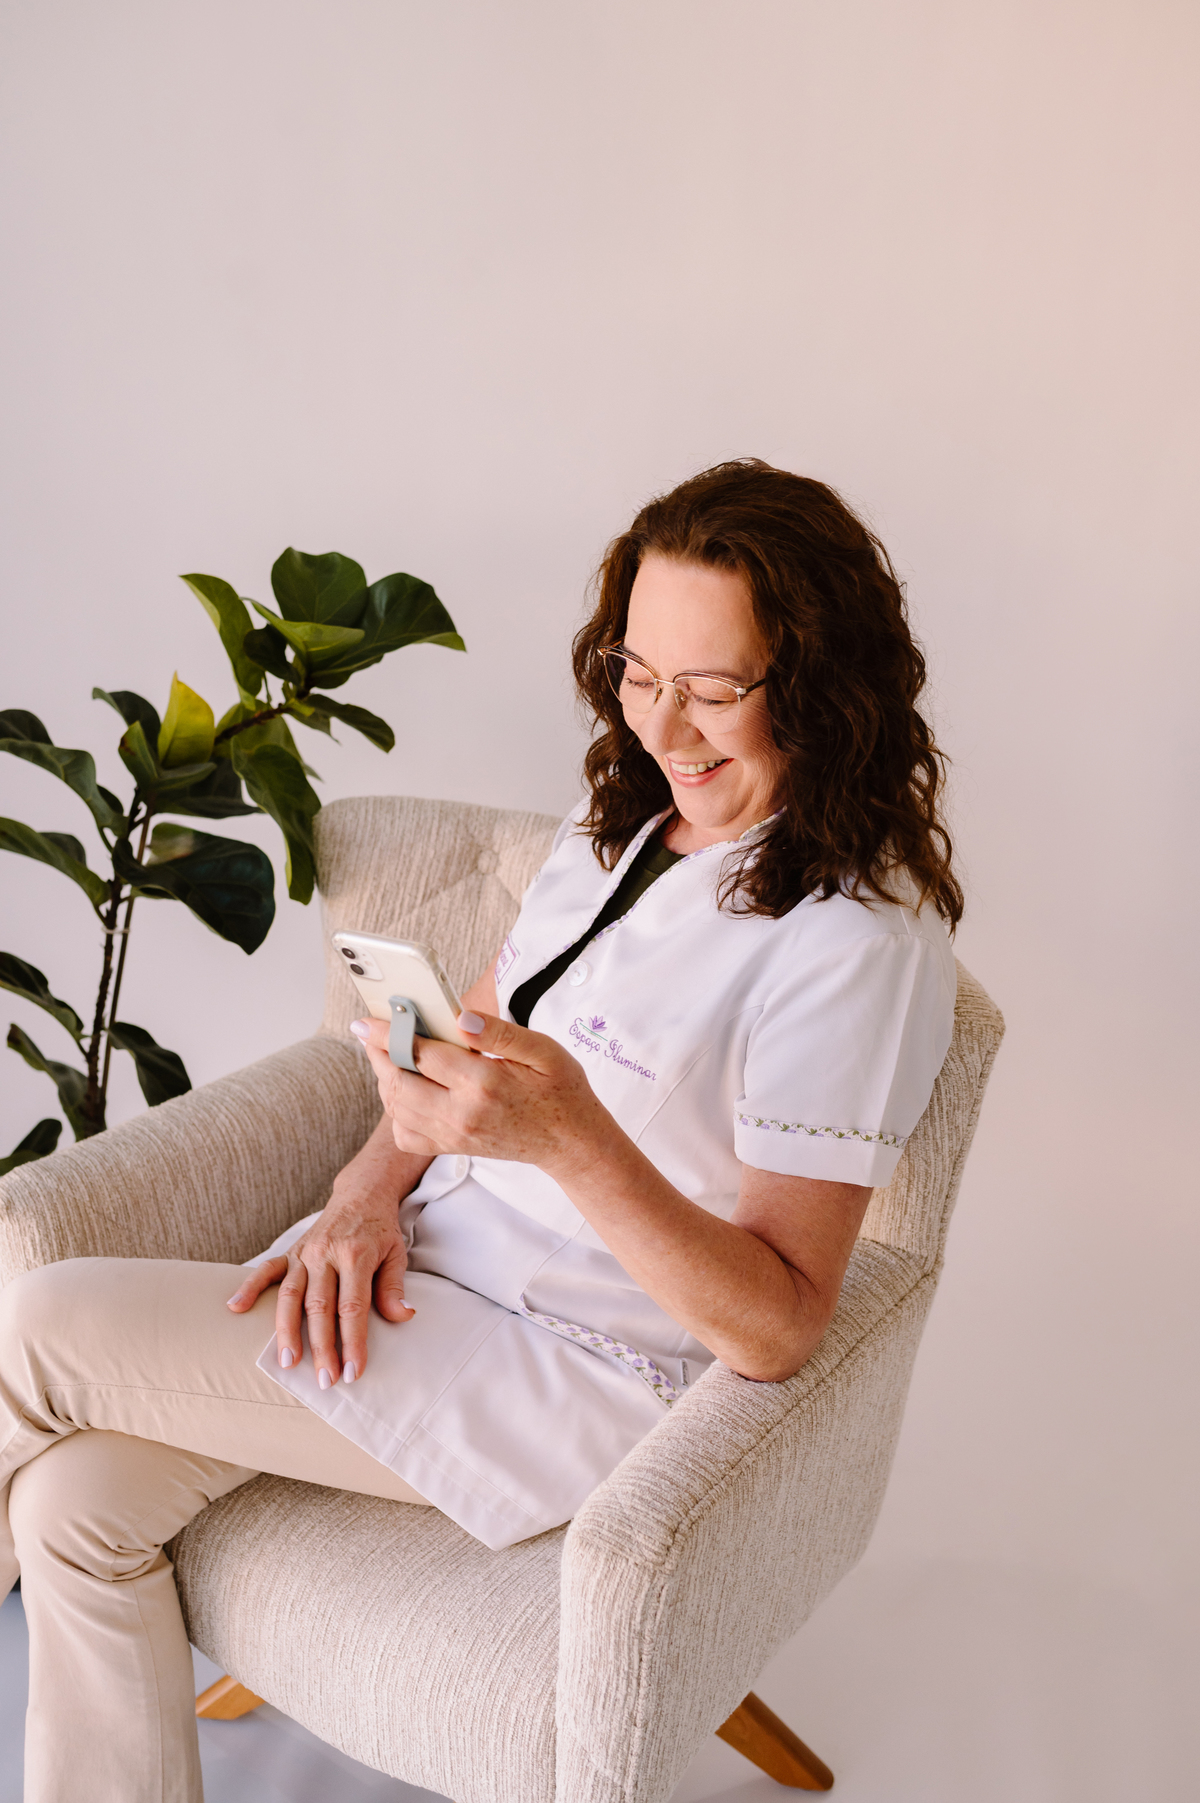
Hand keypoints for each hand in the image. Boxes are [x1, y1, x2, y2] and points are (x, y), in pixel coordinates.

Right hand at [225, 1184, 413, 1387]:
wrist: (361, 1194)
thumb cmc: (381, 1231)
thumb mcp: (397, 1254)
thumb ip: (395, 1287)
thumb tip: (404, 1316)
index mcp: (356, 1255)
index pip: (353, 1306)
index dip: (353, 1341)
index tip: (353, 1371)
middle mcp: (326, 1254)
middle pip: (320, 1307)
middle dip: (321, 1347)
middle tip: (325, 1380)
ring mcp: (305, 1252)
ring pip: (290, 1295)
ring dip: (286, 1330)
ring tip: (287, 1362)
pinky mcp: (290, 1251)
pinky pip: (266, 1270)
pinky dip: (249, 1287)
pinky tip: (236, 1307)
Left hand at [355, 1009, 611, 1176]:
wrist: (570, 1140)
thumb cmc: (560, 1088)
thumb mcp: (543, 1050)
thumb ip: (500, 1032)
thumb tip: (461, 1018)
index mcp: (484, 1083)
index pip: (422, 1054)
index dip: (390, 1033)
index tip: (368, 1020)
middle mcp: (462, 1113)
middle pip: (399, 1083)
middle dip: (378, 1054)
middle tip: (369, 1032)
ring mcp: (454, 1135)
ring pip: (397, 1108)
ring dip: (384, 1079)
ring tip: (384, 1053)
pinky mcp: (452, 1147)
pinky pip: (406, 1134)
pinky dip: (395, 1112)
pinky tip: (404, 1091)